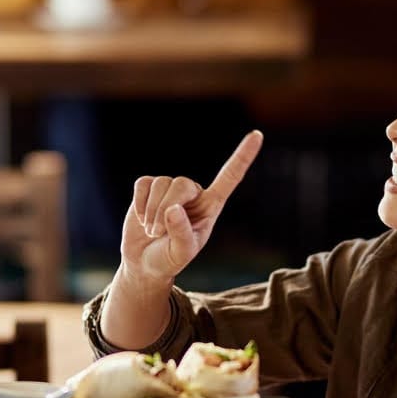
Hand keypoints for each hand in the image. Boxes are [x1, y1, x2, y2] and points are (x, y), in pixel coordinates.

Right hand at [121, 130, 262, 284]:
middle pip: (181, 184)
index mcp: (211, 205)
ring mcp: (170, 188)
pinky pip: (142, 185)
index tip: (257, 134)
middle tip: (158, 233)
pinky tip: (142, 219)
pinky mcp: (148, 188)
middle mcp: (193, 193)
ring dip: (151, 212)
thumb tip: (173, 208)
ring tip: (152, 231)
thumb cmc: (169, 259)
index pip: (230, 177)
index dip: (243, 156)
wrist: (145, 263)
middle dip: (165, 210)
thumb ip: (181, 233)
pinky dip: (139, 204)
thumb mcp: (181, 253)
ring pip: (160, 184)